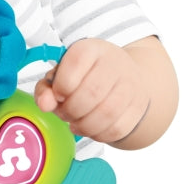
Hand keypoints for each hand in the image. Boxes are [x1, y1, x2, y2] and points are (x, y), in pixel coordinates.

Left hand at [34, 38, 150, 144]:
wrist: (123, 75)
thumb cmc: (84, 75)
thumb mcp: (62, 73)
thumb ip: (46, 87)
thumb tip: (44, 104)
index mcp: (90, 48)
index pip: (75, 63)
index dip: (61, 86)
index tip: (58, 94)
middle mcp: (114, 62)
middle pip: (91, 93)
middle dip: (70, 110)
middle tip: (64, 113)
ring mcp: (130, 84)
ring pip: (106, 114)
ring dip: (84, 125)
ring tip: (75, 123)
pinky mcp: (138, 106)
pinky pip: (118, 128)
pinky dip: (99, 135)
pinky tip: (90, 128)